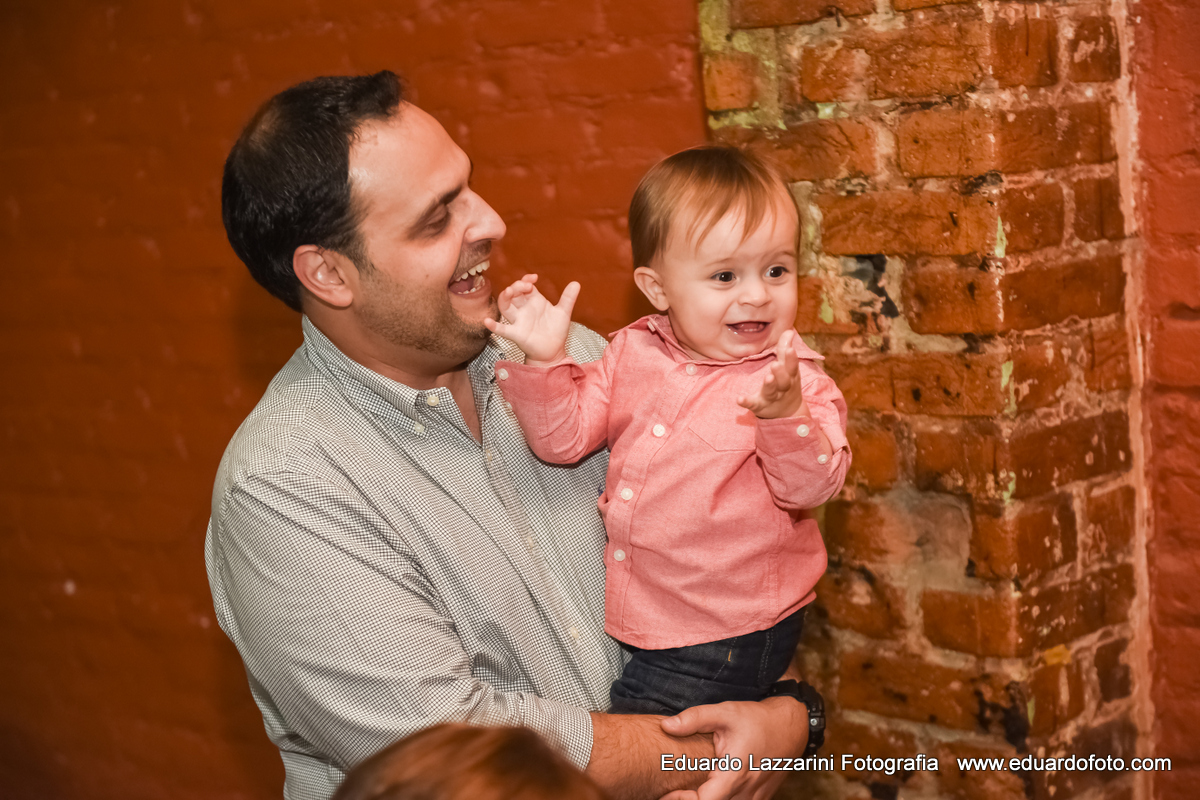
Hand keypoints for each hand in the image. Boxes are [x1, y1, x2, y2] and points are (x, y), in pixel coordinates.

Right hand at [483, 274, 579, 364]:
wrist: (554, 351)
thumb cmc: (556, 331)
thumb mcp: (563, 312)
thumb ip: (568, 298)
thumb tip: (576, 283)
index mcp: (534, 301)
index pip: (525, 286)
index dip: (526, 280)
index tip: (533, 278)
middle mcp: (524, 309)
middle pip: (514, 294)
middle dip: (517, 286)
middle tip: (526, 286)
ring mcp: (518, 321)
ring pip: (505, 307)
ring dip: (504, 298)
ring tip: (509, 292)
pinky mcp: (516, 334)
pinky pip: (502, 329)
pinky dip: (494, 326)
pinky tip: (487, 322)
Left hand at [658, 697, 808, 799]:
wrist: (791, 726)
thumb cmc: (756, 719)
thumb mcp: (724, 712)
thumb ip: (695, 718)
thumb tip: (667, 725)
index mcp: (735, 772)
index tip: (669, 793)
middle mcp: (747, 790)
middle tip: (674, 791)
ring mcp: (755, 797)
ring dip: (710, 798)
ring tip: (691, 789)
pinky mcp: (760, 797)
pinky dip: (724, 798)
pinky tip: (712, 787)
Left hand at [736, 330, 807, 419]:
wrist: (787, 412)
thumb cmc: (786, 384)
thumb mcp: (788, 368)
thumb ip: (785, 349)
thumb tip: (788, 330)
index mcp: (790, 377)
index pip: (792, 367)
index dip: (792, 359)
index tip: (790, 349)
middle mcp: (782, 388)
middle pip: (784, 381)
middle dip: (781, 373)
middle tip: (775, 365)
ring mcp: (771, 397)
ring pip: (771, 392)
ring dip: (770, 386)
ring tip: (768, 378)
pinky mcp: (759, 405)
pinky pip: (753, 404)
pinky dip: (746, 402)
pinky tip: (739, 399)